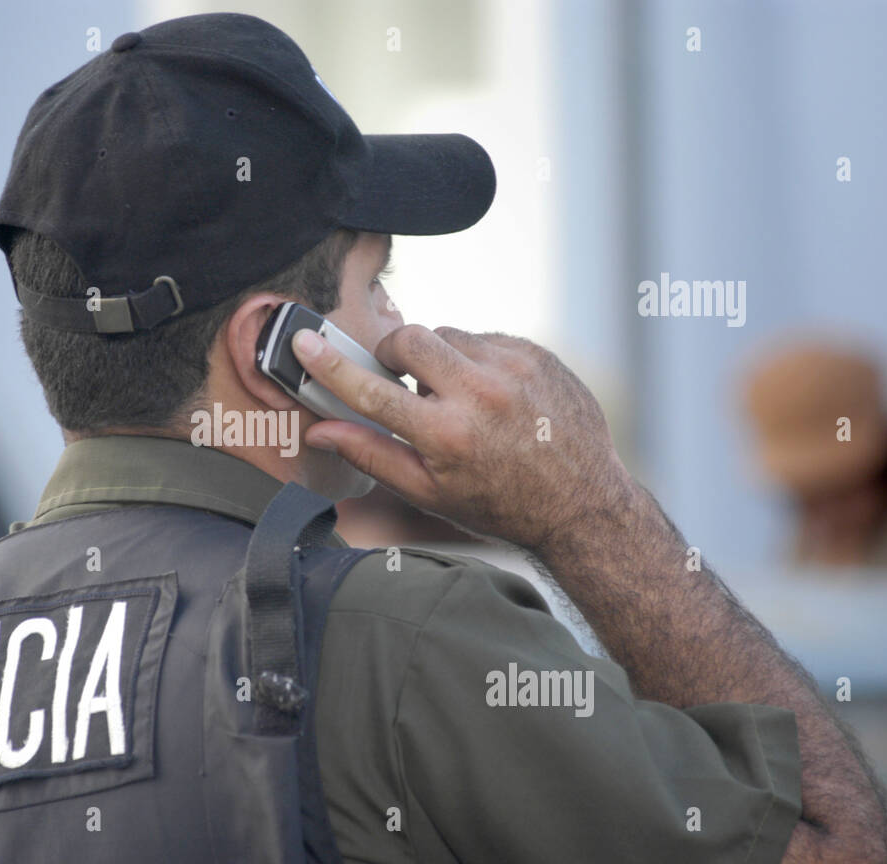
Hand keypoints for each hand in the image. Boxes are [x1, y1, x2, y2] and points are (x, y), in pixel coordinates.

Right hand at [291, 325, 636, 553]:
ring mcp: (513, 367)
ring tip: (457, 400)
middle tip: (400, 380)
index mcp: (447, 434)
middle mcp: (480, 393)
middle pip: (409, 339)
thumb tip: (321, 430)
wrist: (582, 502)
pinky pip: (484, 339)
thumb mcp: (429, 492)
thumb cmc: (499, 505)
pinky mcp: (535, 354)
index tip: (304, 342)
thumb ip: (371, 455)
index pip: (371, 390)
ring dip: (439, 361)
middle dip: (394, 353)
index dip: (330, 365)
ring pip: (448, 335)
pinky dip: (475, 362)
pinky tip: (491, 397)